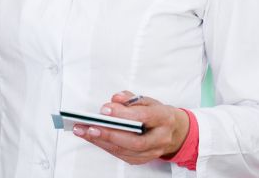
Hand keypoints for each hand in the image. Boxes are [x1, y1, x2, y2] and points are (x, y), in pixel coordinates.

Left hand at [72, 91, 189, 165]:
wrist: (174, 131)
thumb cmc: (158, 114)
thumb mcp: (147, 100)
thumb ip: (130, 98)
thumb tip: (115, 100)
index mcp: (164, 118)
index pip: (143, 117)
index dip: (123, 114)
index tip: (104, 110)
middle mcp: (161, 138)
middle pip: (135, 141)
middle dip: (109, 134)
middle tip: (90, 127)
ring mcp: (154, 151)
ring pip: (127, 151)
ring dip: (103, 142)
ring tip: (84, 132)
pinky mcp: (144, 159)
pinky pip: (123, 156)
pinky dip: (106, 147)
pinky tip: (94, 139)